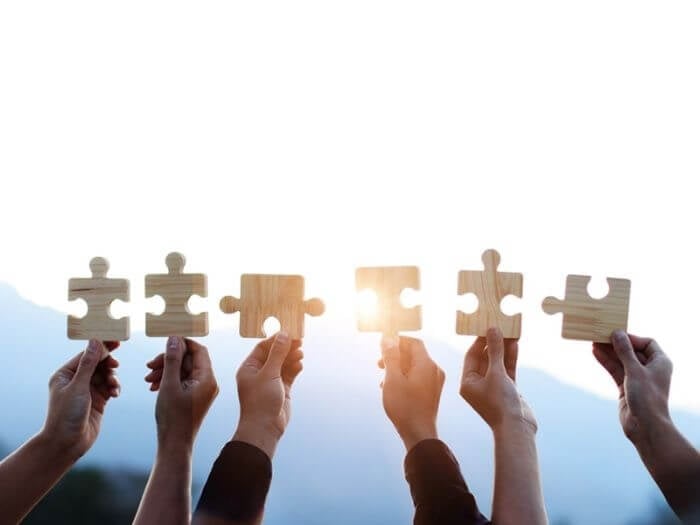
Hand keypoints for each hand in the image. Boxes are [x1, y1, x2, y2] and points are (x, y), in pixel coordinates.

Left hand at [41, 340, 120, 459]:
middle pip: (97, 363)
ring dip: (112, 378)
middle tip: (116, 363)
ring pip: (106, 375)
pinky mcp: (98, 400)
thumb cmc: (66, 415)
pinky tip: (115, 394)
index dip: (101, 347)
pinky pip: (110, 387)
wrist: (67, 444)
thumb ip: (89, 363)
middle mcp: (76, 380)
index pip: (86, 354)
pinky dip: (114, 388)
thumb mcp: (78, 386)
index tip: (116, 340)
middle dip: (108, 363)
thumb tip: (95, 341)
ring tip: (113, 386)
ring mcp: (87, 390)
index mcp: (65, 374)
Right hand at [145, 337, 218, 451]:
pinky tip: (153, 386)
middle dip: (168, 360)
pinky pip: (182, 381)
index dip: (182, 344)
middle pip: (189, 360)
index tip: (164, 343)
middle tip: (149, 366)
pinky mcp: (195, 396)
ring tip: (148, 379)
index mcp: (208, 378)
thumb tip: (174, 339)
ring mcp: (202, 390)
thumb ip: (172, 360)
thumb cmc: (173, 417)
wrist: (174, 444)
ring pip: (183, 370)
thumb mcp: (169, 384)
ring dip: (165, 370)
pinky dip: (168, 380)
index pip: (198, 350)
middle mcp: (209, 382)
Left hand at [233, 331, 303, 458]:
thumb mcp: (269, 373)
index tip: (290, 332)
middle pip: (274, 354)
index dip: (276, 339)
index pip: (263, 347)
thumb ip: (278, 354)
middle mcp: (259, 373)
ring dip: (292, 357)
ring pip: (283, 364)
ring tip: (301, 352)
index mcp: (249, 367)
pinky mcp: (281, 390)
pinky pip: (289, 374)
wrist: (264, 428)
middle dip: (286, 347)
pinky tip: (300, 365)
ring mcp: (271, 381)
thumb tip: (284, 334)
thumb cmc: (260, 401)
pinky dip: (294, 368)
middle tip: (300, 340)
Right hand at [379, 336, 444, 451]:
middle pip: (414, 354)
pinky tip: (392, 389)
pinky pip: (418, 377)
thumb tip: (388, 338)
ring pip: (415, 367)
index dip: (397, 341)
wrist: (419, 434)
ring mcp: (435, 382)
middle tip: (379, 363)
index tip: (383, 345)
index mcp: (427, 364)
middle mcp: (434, 370)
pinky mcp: (432, 392)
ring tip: (383, 379)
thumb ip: (391, 356)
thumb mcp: (393, 378)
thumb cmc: (405, 407)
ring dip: (398, 368)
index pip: (413, 342)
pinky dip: (404, 378)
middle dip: (395, 356)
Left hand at [460, 328, 535, 432]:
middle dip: (494, 343)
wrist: (517, 429)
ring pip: (498, 363)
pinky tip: (515, 345)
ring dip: (504, 349)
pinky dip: (511, 358)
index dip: (480, 340)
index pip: (472, 356)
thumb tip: (493, 330)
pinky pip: (507, 370)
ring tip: (511, 332)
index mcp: (468, 382)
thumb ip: (495, 351)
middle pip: (485, 358)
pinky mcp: (507, 389)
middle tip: (501, 326)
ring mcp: (494, 387)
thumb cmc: (501, 403)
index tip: (487, 326)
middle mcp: (479, 384)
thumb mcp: (496, 373)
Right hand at [593, 330, 672, 444]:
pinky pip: (615, 370)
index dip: (632, 337)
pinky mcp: (626, 386)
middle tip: (600, 334)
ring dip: (609, 352)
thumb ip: (625, 351)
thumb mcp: (634, 370)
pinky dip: (606, 362)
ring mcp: (637, 378)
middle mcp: (650, 369)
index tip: (616, 334)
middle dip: (616, 343)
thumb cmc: (647, 398)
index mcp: (660, 362)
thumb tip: (617, 333)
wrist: (644, 426)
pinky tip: (595, 353)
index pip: (646, 343)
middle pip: (631, 351)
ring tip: (593, 341)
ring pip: (621, 360)